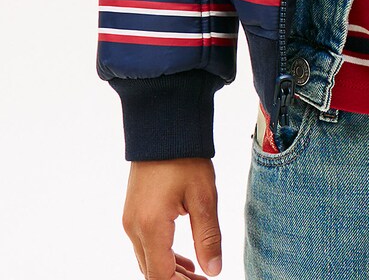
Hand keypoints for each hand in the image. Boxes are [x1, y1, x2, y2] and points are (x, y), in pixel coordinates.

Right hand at [122, 158, 222, 278]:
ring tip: (198, 276)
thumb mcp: (204, 196)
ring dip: (170, 272)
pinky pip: (145, 246)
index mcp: (151, 226)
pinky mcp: (133, 212)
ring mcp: (131, 220)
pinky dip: (163, 258)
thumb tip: (213, 271)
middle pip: (152, 273)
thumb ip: (208, 236)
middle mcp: (135, 228)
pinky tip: (184, 262)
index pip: (160, 277)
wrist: (162, 127)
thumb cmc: (185, 157)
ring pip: (147, 261)